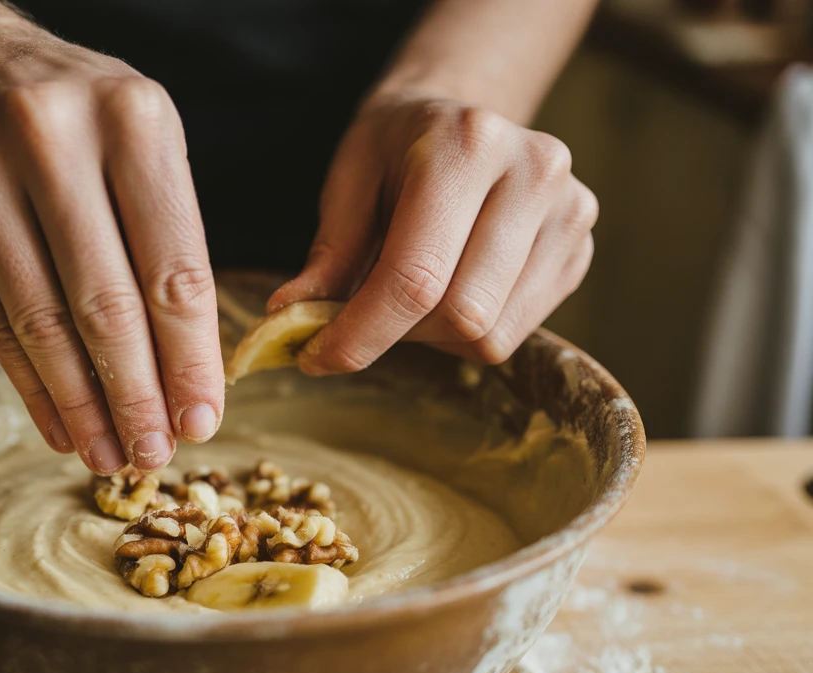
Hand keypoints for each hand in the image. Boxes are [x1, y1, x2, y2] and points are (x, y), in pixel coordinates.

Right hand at [0, 18, 222, 473]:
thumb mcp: (145, 150)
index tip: (202, 420)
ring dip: (80, 405)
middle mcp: (49, 137)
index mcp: (131, 119)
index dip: (189, 360)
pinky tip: (59, 425)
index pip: (172, 268)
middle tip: (155, 454)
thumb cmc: (81, 124)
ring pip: (39, 322)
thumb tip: (187, 384)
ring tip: (109, 455)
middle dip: (135, 395)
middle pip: (104, 304)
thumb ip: (171, 250)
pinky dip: (29, 385)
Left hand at [268, 92, 597, 370]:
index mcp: (467, 145)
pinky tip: (451, 289)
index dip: (361, 333)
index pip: (415, 276)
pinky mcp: (580, 249)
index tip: (317, 357)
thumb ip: (328, 254)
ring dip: (433, 338)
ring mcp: (569, 211)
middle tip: (364, 317)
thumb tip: (290, 320)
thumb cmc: (396, 149)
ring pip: (489, 334)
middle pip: (460, 314)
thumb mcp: (349, 181)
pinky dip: (467, 333)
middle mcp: (533, 173)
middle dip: (396, 334)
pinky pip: (516, 334)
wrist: (463, 117)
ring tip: (411, 296)